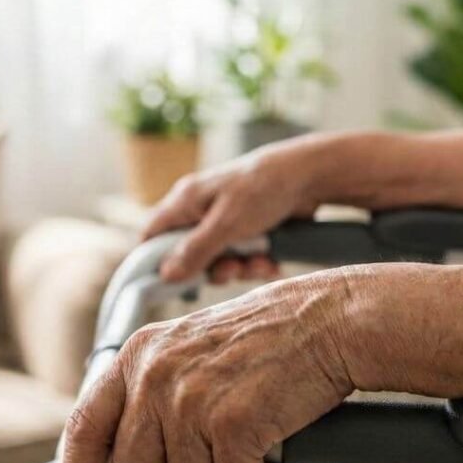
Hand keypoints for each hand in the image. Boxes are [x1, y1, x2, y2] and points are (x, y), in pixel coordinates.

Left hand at [60, 270, 357, 462]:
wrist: (329, 320)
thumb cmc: (272, 340)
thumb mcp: (194, 352)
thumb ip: (158, 400)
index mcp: (139, 354)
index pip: (85, 426)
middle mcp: (154, 375)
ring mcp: (189, 398)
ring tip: (254, 444)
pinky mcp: (229, 421)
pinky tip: (275, 449)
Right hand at [141, 138, 329, 282]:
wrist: (310, 176)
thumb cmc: (263, 189)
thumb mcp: (227, 224)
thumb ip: (195, 251)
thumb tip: (165, 276)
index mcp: (186, 201)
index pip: (152, 235)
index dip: (153, 261)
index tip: (164, 286)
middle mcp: (201, 210)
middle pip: (189, 255)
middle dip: (213, 269)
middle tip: (231, 270)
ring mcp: (226, 220)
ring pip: (219, 260)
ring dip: (240, 269)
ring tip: (260, 264)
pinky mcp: (249, 229)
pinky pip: (243, 257)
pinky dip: (256, 264)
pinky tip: (272, 263)